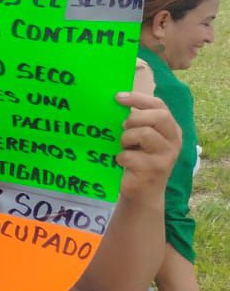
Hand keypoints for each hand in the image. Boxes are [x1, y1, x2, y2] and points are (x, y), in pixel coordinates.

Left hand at [112, 87, 181, 201]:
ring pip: (144, 134)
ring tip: (124, 147)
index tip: (118, 97)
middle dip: (135, 118)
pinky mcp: (154, 169)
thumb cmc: (139, 160)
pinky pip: (130, 155)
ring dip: (127, 138)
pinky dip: (120, 157)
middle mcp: (174, 140)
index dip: (138, 98)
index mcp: (171, 129)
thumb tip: (115, 101)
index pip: (160, 105)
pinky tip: (122, 163)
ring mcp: (166, 155)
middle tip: (123, 127)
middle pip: (158, 116)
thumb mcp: (141, 139)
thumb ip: (137, 122)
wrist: (143, 193)